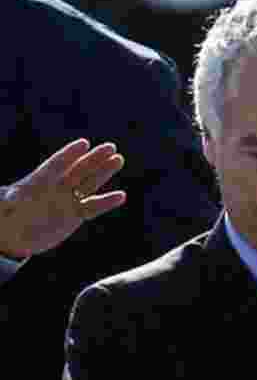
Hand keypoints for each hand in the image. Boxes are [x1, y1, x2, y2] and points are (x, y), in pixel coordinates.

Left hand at [0, 139, 125, 258]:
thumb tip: (12, 199)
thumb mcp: (3, 208)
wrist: (14, 236)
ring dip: (104, 172)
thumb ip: (8, 201)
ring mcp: (67, 200)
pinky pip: (93, 207)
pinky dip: (106, 202)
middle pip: (78, 170)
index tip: (84, 144)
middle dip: (94, 158)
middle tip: (110, 147)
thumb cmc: (5, 217)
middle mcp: (56, 187)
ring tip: (118, 159)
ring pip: (89, 183)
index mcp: (38, 181)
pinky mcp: (75, 215)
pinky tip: (121, 196)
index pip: (57, 165)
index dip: (69, 155)